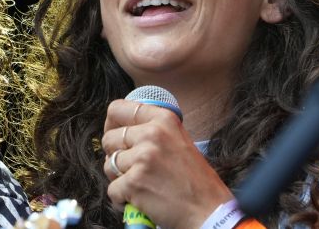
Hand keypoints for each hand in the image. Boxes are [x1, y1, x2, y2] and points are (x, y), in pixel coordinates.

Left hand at [101, 99, 233, 228]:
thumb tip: (121, 129)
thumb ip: (153, 130)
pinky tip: (140, 200)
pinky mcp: (134, 182)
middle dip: (115, 155)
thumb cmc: (195, 180)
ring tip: (140, 185)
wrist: (210, 211)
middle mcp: (152, 134)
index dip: (111, 124)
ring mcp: (142, 158)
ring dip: (118, 178)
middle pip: (109, 138)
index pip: (118, 108)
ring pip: (108, 164)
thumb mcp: (179, 140)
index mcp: (163, 119)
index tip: (115, 135)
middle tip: (132, 168)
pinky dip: (122, 199)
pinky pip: (112, 189)